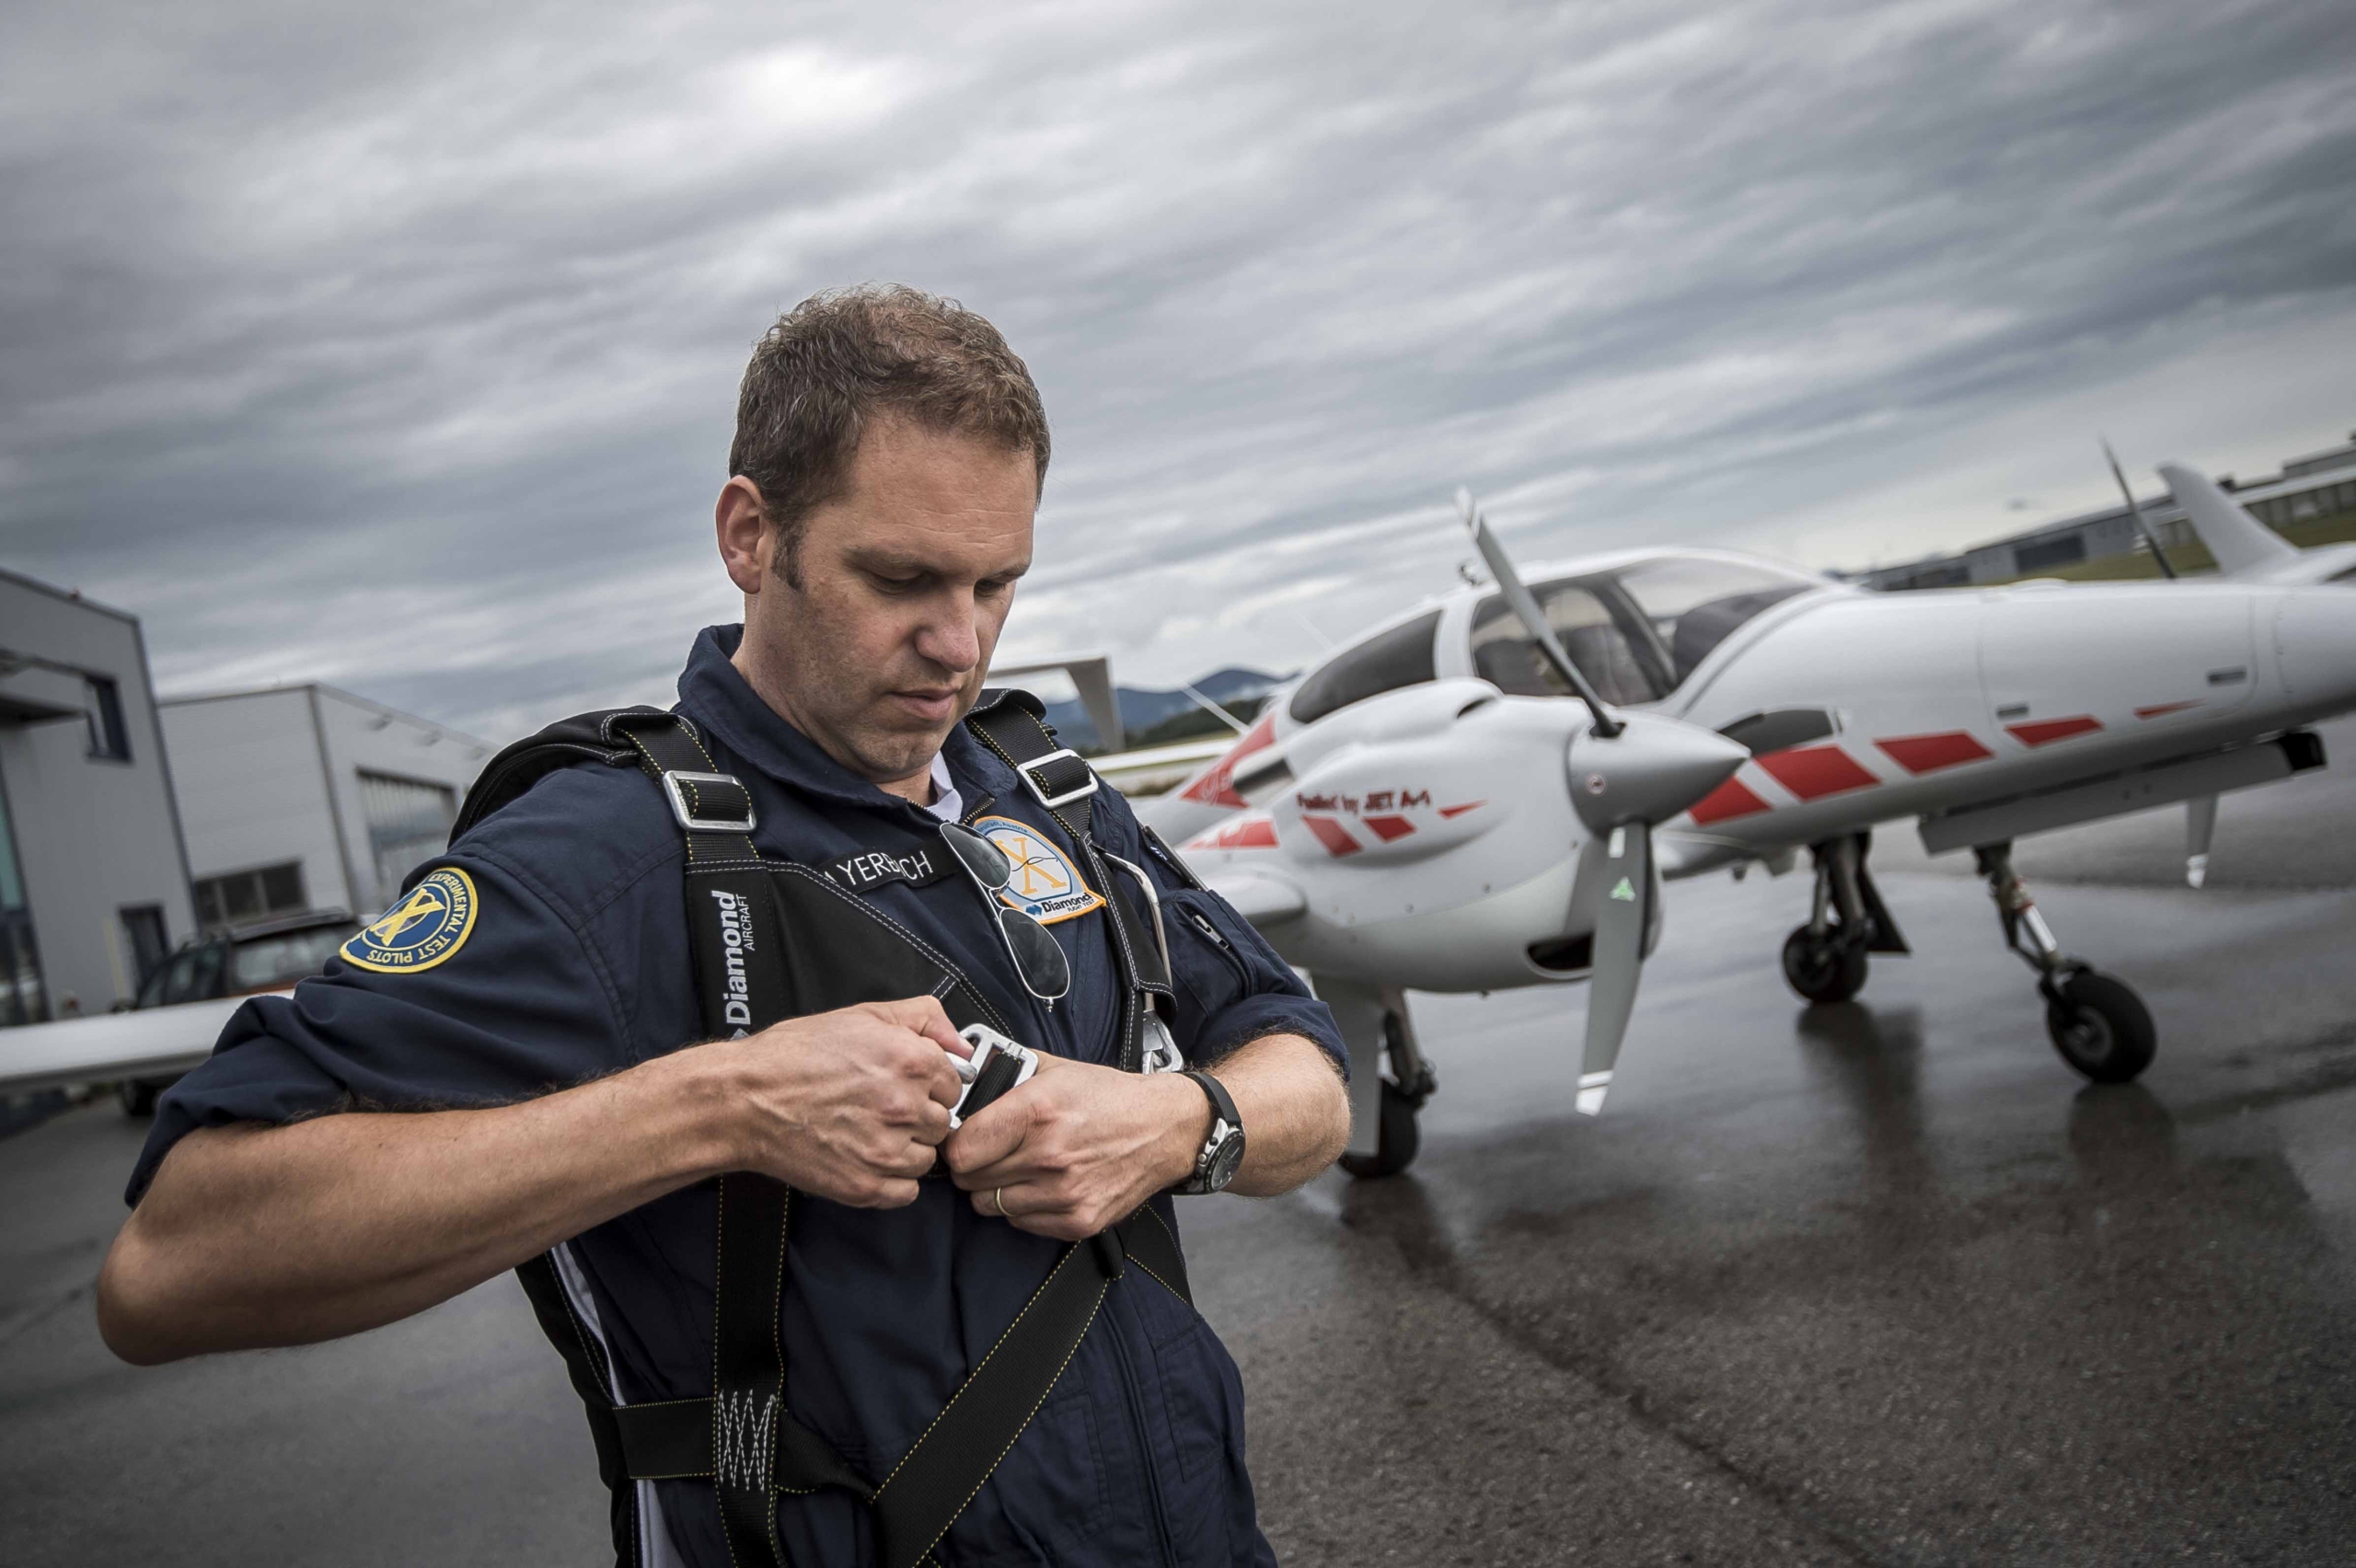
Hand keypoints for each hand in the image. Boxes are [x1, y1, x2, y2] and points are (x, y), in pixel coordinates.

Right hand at [710, 997, 968, 1208]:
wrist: (745, 1099)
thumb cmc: (795, 1055)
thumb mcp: (864, 1015)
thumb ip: (925, 1019)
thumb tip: (963, 1044)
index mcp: (911, 1061)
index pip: (955, 1084)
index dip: (928, 1083)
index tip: (903, 1084)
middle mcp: (905, 1107)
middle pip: (942, 1122)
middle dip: (917, 1115)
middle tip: (879, 1107)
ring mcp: (886, 1150)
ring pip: (926, 1158)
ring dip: (906, 1149)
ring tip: (867, 1131)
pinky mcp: (865, 1185)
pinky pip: (906, 1192)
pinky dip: (891, 1181)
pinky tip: (865, 1158)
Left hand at [943, 1056, 1209, 1239]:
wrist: (1164, 1128)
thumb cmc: (1107, 1097)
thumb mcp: (1054, 1068)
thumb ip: (1003, 1072)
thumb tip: (960, 1074)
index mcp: (1037, 1111)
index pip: (960, 1150)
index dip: (955, 1145)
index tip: (962, 1140)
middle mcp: (1049, 1155)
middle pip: (970, 1181)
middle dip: (973, 1166)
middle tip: (990, 1153)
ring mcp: (1064, 1193)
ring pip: (989, 1206)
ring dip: (995, 1189)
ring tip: (1017, 1168)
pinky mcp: (1079, 1221)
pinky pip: (1020, 1223)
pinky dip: (1022, 1208)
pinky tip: (1040, 1185)